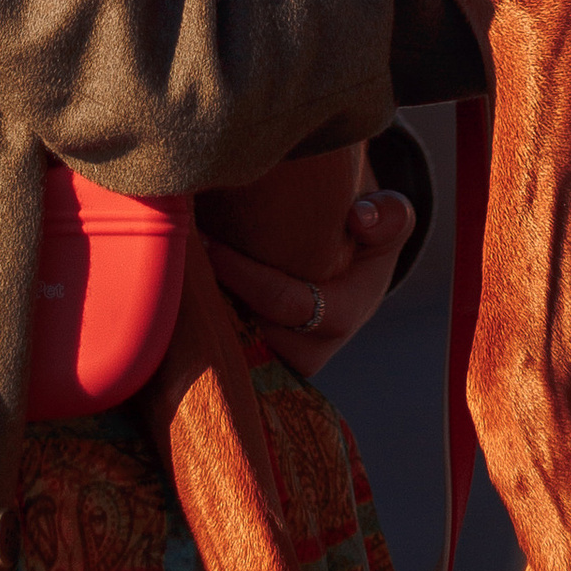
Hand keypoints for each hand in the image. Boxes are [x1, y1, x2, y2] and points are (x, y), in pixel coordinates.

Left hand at [200, 184, 416, 377]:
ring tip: (180, 287)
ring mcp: (290, 354)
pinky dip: (210, 331)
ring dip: (211, 324)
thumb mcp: (389, 216)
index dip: (250, 281)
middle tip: (186, 270)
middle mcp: (318, 345)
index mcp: (347, 311)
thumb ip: (389, 215)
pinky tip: (185, 300)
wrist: (355, 252)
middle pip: (261, 341)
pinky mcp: (265, 352)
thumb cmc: (368, 230)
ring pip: (242, 355)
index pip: (293, 306)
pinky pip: (233, 355)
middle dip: (222, 308)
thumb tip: (360, 218)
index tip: (213, 246)